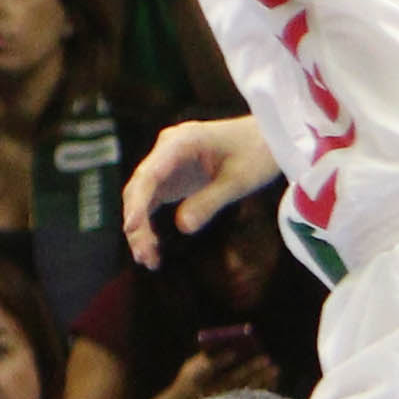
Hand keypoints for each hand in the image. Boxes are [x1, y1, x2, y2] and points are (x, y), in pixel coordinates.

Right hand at [122, 117, 279, 265]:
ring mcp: (166, 164)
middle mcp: (167, 150)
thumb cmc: (257, 153)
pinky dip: (149, 225)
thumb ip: (211, 201)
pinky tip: (153, 249)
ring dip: (141, 228)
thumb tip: (183, 228)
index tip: (131, 227)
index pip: (150, 174)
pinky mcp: (171, 177)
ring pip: (141, 198)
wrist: (266, 138)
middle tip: (146, 256)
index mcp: (181, 142)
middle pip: (139, 188)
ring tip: (149, 260)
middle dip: (137, 223)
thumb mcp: (239, 180)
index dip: (138, 202)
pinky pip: (151, 202)